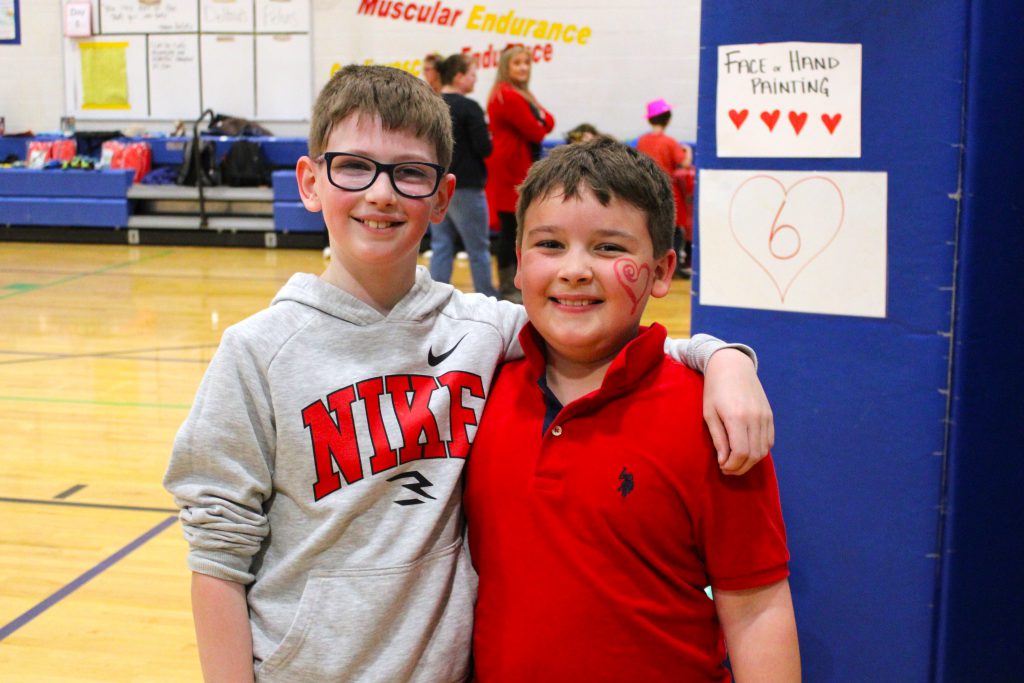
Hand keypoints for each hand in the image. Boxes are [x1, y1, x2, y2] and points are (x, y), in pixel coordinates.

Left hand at [703, 348, 774, 474]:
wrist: (732, 366)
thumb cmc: (715, 389)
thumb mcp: (709, 413)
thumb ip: (718, 438)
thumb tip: (724, 461)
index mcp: (737, 417)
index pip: (741, 453)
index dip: (732, 466)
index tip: (722, 467)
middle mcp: (755, 418)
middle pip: (754, 455)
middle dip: (741, 467)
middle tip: (728, 468)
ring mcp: (765, 416)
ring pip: (764, 450)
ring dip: (751, 462)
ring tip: (736, 461)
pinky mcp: (770, 415)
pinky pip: (769, 441)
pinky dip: (760, 451)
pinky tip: (747, 451)